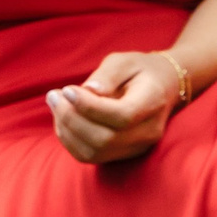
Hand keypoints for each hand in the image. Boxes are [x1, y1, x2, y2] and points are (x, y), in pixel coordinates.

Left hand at [48, 50, 181, 163]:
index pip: (122, 116)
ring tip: (56, 103)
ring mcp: (136, 147)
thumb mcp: (124, 61)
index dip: (89, 106)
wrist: (162, 87)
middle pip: (105, 139)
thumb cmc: (139, 70)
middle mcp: (148, 131)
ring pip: (94, 152)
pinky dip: (70, 140)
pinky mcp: (122, 154)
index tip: (67, 89)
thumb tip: (89, 91)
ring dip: (66, 130)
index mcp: (153, 103)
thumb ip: (108, 74)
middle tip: (54, 95)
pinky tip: (62, 118)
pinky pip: (90, 155)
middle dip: (71, 118)